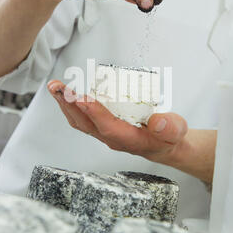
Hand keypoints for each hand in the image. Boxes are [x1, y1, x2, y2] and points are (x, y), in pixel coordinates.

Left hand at [47, 80, 189, 166]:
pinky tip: (65, 94)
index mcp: (129, 139)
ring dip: (65, 104)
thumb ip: (170, 127)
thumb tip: (157, 121)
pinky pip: (81, 118)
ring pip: (79, 121)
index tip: (82, 98)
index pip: (108, 126)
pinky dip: (70, 105)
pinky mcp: (101, 128)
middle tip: (58, 87)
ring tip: (55, 87)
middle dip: (70, 104)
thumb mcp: (176, 131)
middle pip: (86, 123)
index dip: (94, 112)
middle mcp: (112, 138)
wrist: (164, 145)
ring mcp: (104, 134)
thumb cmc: (169, 137)